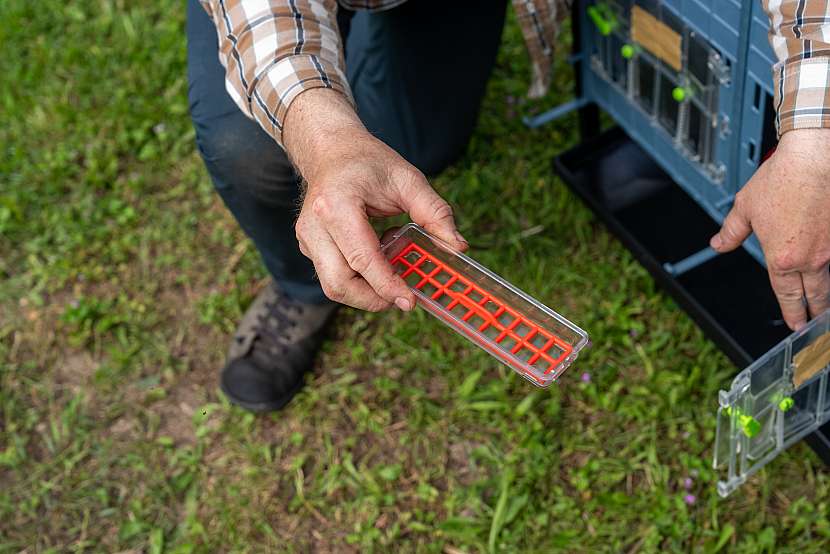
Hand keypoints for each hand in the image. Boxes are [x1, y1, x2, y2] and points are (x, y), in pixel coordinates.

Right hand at [284, 88, 467, 311]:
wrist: (332, 150)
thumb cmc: (368, 162)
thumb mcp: (408, 179)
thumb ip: (435, 213)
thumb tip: (457, 246)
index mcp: (337, 205)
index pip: (362, 259)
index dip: (387, 286)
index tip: (410, 301)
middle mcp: (315, 225)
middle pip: (340, 283)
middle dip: (374, 299)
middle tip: (404, 298)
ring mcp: (307, 238)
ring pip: (333, 286)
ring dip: (365, 293)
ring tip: (391, 275)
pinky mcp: (308, 246)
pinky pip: (332, 276)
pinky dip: (357, 280)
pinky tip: (376, 259)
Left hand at [710, 129, 829, 329]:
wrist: (815, 157)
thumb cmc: (782, 179)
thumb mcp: (744, 208)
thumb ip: (731, 232)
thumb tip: (718, 244)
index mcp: (783, 258)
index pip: (787, 295)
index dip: (791, 313)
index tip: (794, 325)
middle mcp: (811, 257)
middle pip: (817, 294)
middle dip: (814, 310)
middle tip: (813, 322)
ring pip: (829, 275)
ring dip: (825, 288)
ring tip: (822, 299)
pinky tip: (826, 264)